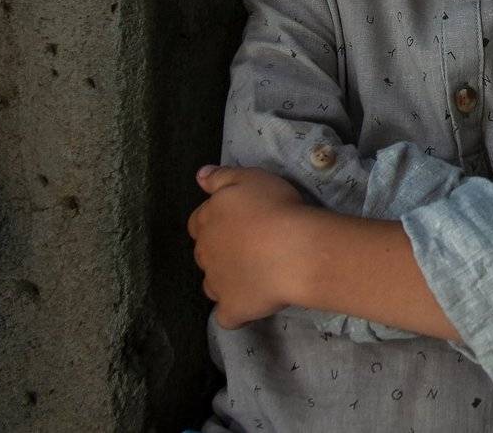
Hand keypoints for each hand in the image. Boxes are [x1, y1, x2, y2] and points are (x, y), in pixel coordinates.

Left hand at [187, 165, 307, 328]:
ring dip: (226, 280)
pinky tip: (250, 306)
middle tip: (251, 245)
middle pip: (204, 253)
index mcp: (207, 221)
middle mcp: (205, 253)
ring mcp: (217, 284)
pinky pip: (227, 316)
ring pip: (212, 284)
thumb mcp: (250, 178)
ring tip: (254, 274)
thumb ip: (221, 177)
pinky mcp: (233, 308)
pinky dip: (235, 312)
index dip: (216, 221)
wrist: (294, 249)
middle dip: (220, 250)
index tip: (238, 220)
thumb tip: (199, 176)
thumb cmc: (274, 207)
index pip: (198, 221)